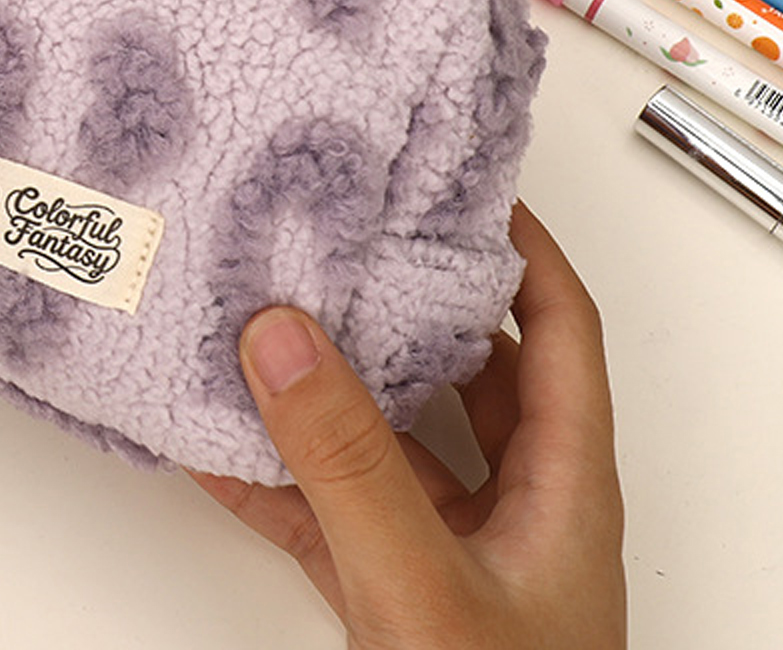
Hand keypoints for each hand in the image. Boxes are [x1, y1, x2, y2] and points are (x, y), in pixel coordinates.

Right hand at [190, 203, 625, 648]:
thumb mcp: (423, 582)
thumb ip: (351, 463)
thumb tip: (283, 337)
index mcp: (563, 486)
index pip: (559, 327)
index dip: (519, 247)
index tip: (456, 186)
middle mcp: (519, 508)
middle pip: (469, 369)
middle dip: (405, 301)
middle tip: (344, 237)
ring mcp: (456, 553)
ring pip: (390, 438)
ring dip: (327, 388)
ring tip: (266, 325)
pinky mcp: (398, 598)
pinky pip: (332, 509)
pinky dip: (276, 475)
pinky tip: (218, 446)